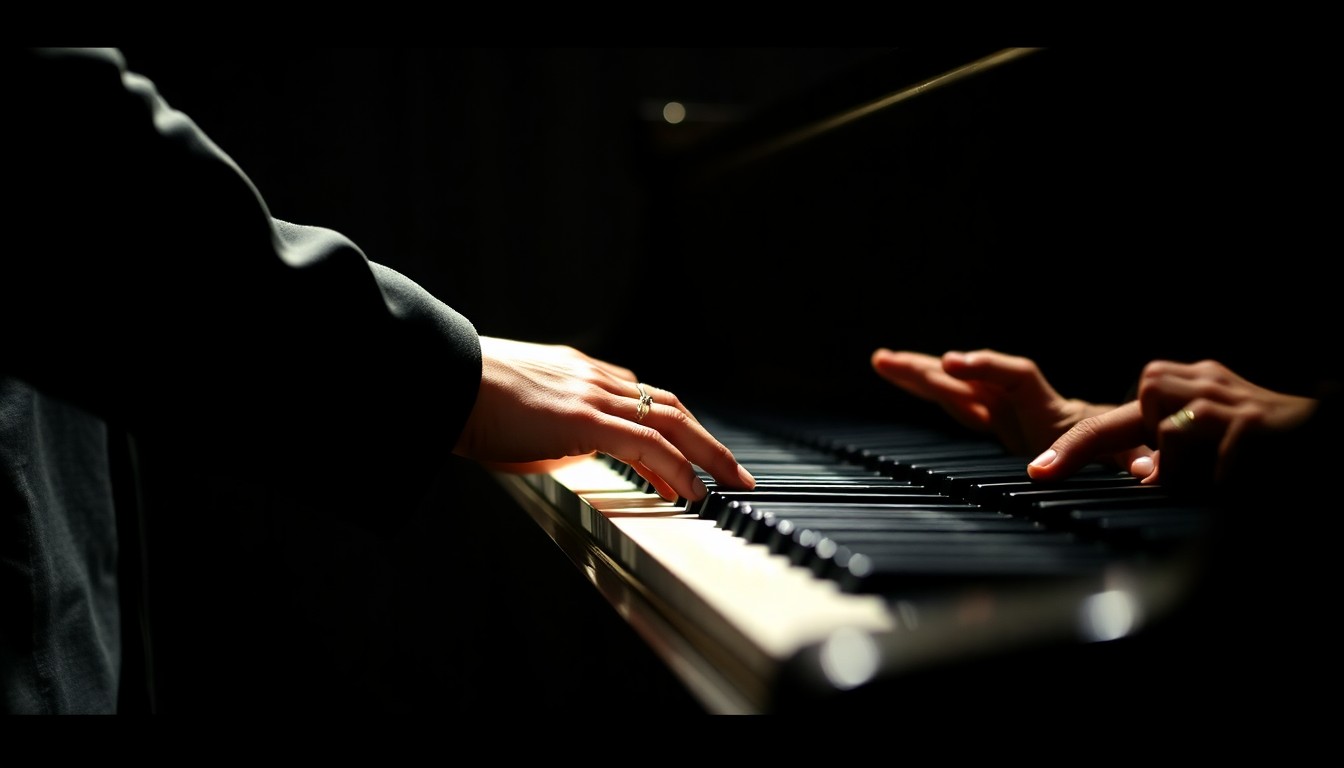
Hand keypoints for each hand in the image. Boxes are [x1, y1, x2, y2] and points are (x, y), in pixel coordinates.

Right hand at [455, 337, 755, 501]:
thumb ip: (554, 429)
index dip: (673, 430)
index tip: (688, 459)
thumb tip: (568, 454)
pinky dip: (676, 466)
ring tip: (729, 482)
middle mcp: (595, 377)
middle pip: (670, 405)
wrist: (441, 381)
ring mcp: (591, 394)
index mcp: (581, 373)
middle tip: (733, 470)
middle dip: (707, 440)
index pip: (643, 399)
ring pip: (669, 420)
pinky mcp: (583, 418)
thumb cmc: (467, 401)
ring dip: (706, 453)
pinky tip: (691, 489)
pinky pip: (646, 443)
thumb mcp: (523, 414)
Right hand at [871, 348, 1143, 466]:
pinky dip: (929, 391)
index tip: (956, 363)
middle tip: (890, 359)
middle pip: (970, 380)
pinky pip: (956, 405)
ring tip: (882, 360)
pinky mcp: (996, 423)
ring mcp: (1005, 412)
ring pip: (956, 390)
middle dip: (930, 369)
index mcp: (1050, 410)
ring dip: (919, 374)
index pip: (1016, 379)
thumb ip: (1136, 461)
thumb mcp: (1133, 456)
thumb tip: (1148, 470)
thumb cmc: (1129, 447)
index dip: (987, 368)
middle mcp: (1021, 406)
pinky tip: (901, 377)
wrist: (1129, 439)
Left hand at [1027, 359, 1319, 487]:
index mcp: (1186, 387)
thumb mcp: (1212, 451)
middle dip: (1122, 452)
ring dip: (1184, 470)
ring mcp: (1230, 398)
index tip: (1038, 471)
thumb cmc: (1269, 452)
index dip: (1073, 445)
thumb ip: (1174, 457)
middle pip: (1135, 414)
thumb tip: (1146, 476)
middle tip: (1121, 473)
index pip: (1115, 414)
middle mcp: (1203, 382)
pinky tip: (1239, 481)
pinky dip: (1220, 478)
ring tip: (1218, 479)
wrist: (1332, 434)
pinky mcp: (1255, 421)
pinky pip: (1214, 454)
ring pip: (1170, 433)